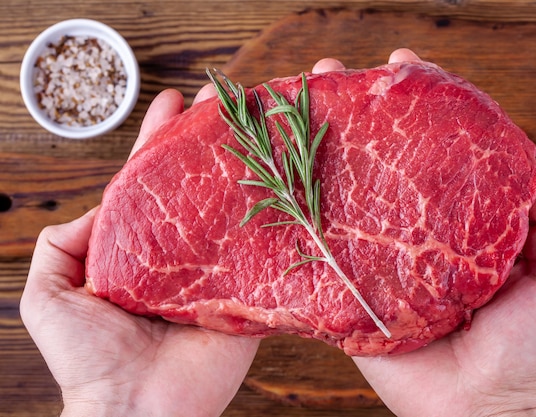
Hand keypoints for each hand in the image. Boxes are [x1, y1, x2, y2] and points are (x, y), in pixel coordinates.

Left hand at [20, 87, 259, 416]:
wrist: (137, 411)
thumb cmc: (89, 360)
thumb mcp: (49, 296)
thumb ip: (61, 246)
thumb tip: (94, 209)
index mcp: (138, 247)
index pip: (149, 180)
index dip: (159, 139)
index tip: (173, 101)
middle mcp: (180, 251)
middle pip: (196, 184)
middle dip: (207, 138)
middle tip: (225, 98)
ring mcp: (216, 270)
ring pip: (234, 208)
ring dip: (248, 165)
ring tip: (261, 124)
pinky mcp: (247, 294)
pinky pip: (266, 253)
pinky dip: (279, 219)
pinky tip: (292, 181)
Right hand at [322, 49, 535, 416]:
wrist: (479, 409)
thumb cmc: (522, 346)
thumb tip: (525, 160)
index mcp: (452, 220)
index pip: (432, 149)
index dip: (420, 103)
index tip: (403, 66)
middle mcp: (409, 230)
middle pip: (381, 158)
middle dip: (358, 110)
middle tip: (334, 72)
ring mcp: (375, 255)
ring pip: (344, 190)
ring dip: (320, 144)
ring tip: (302, 97)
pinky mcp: (347, 287)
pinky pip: (322, 245)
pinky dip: (299, 208)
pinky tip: (281, 171)